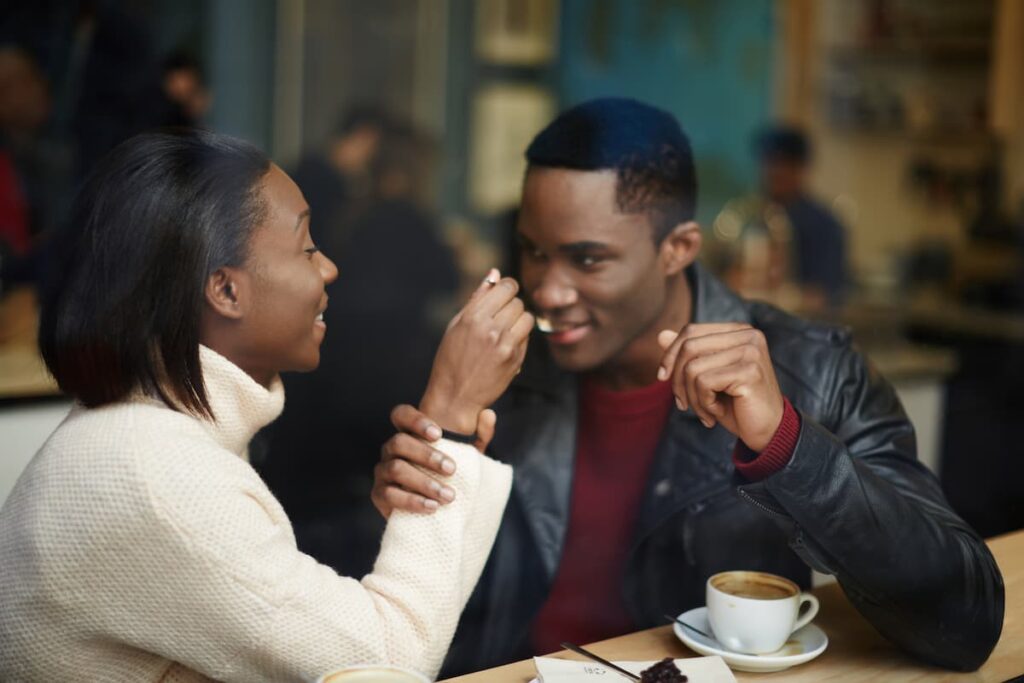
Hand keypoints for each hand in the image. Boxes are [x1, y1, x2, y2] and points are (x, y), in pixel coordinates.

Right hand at [371, 405, 497, 517]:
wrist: (437, 510)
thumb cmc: (450, 476)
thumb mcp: (468, 456)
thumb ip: (479, 435)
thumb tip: (488, 415)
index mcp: (409, 434)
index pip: (401, 415)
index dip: (415, 420)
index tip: (438, 434)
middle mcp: (391, 449)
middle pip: (399, 442)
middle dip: (426, 455)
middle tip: (452, 469)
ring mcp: (383, 471)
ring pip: (396, 469)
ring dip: (424, 482)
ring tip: (447, 495)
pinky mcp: (379, 494)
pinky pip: (390, 495)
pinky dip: (412, 501)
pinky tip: (432, 507)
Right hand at [420, 268, 533, 433]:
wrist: (455, 397)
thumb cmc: (451, 358)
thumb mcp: (456, 325)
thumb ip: (478, 297)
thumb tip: (495, 272)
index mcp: (473, 317)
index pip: (506, 287)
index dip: (507, 287)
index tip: (503, 293)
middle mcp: (491, 329)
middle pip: (517, 301)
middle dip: (510, 305)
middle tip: (499, 316)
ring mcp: (505, 345)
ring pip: (527, 317)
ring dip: (518, 320)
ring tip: (504, 329)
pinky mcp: (516, 359)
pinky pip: (527, 336)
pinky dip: (519, 337)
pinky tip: (504, 345)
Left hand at [657, 323, 783, 451]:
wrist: (768, 431)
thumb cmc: (736, 404)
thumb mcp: (706, 378)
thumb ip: (686, 355)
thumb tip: (660, 335)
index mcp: (738, 331)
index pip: (691, 331)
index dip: (670, 354)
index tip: (662, 377)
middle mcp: (748, 335)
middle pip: (689, 347)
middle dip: (677, 380)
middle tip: (682, 404)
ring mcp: (751, 351)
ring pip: (693, 368)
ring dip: (691, 397)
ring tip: (705, 412)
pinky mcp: (750, 371)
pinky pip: (704, 383)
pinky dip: (703, 404)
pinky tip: (717, 413)